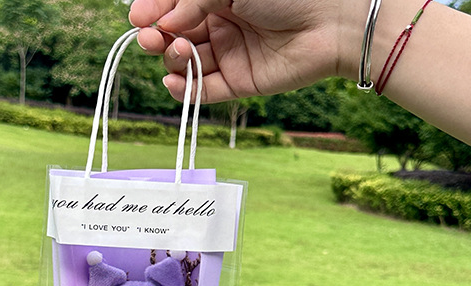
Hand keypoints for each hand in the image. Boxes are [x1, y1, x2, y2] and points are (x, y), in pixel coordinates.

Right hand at [128, 0, 366, 102]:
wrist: (331, 22)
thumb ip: (193, 1)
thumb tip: (163, 22)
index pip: (175, 5)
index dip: (154, 11)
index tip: (139, 17)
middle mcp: (221, 23)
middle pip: (176, 35)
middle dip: (158, 38)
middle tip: (151, 40)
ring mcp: (229, 54)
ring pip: (187, 63)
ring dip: (173, 61)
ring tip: (178, 53)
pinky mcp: (239, 83)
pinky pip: (204, 90)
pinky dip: (186, 90)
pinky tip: (175, 82)